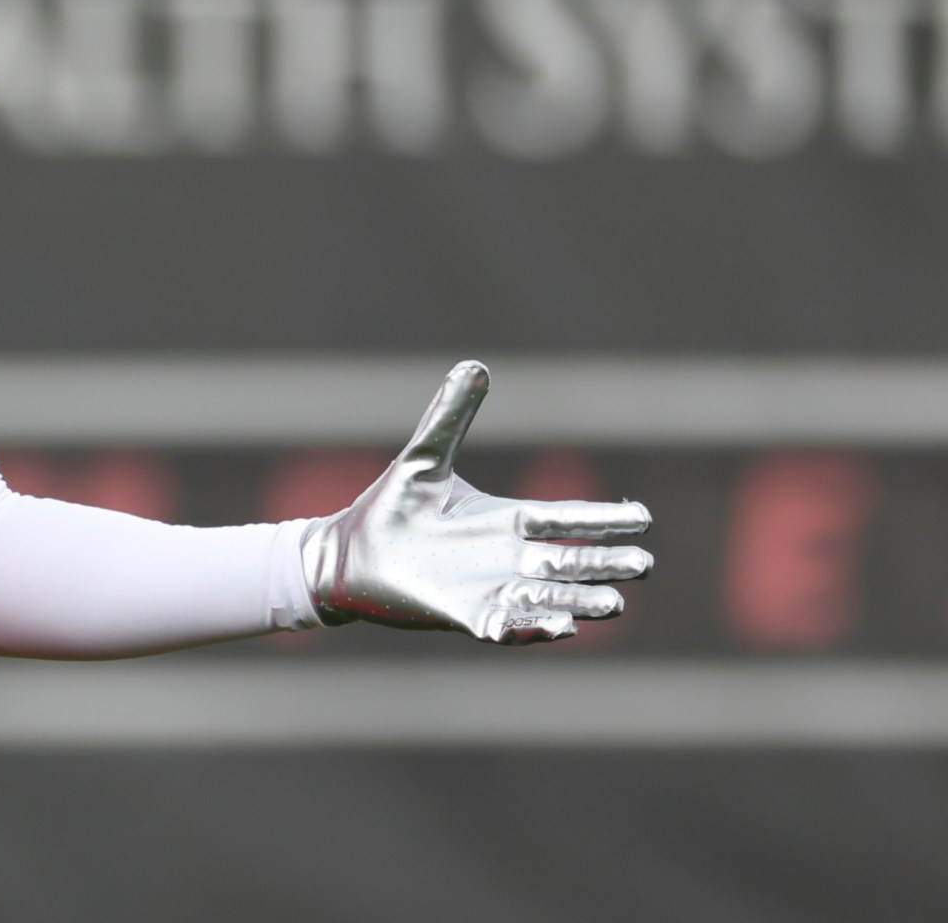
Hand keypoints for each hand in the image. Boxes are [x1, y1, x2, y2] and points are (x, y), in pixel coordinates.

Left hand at [299, 361, 652, 643]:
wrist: (348, 553)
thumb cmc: (391, 506)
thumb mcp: (425, 457)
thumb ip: (451, 415)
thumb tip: (474, 364)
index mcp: (506, 520)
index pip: (564, 518)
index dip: (602, 518)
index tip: (643, 517)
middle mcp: (507, 558)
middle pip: (569, 562)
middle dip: (605, 563)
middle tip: (644, 563)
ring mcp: (490, 589)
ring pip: (549, 597)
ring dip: (581, 601)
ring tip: (615, 603)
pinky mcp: (466, 616)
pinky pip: (509, 626)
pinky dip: (535, 628)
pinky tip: (562, 626)